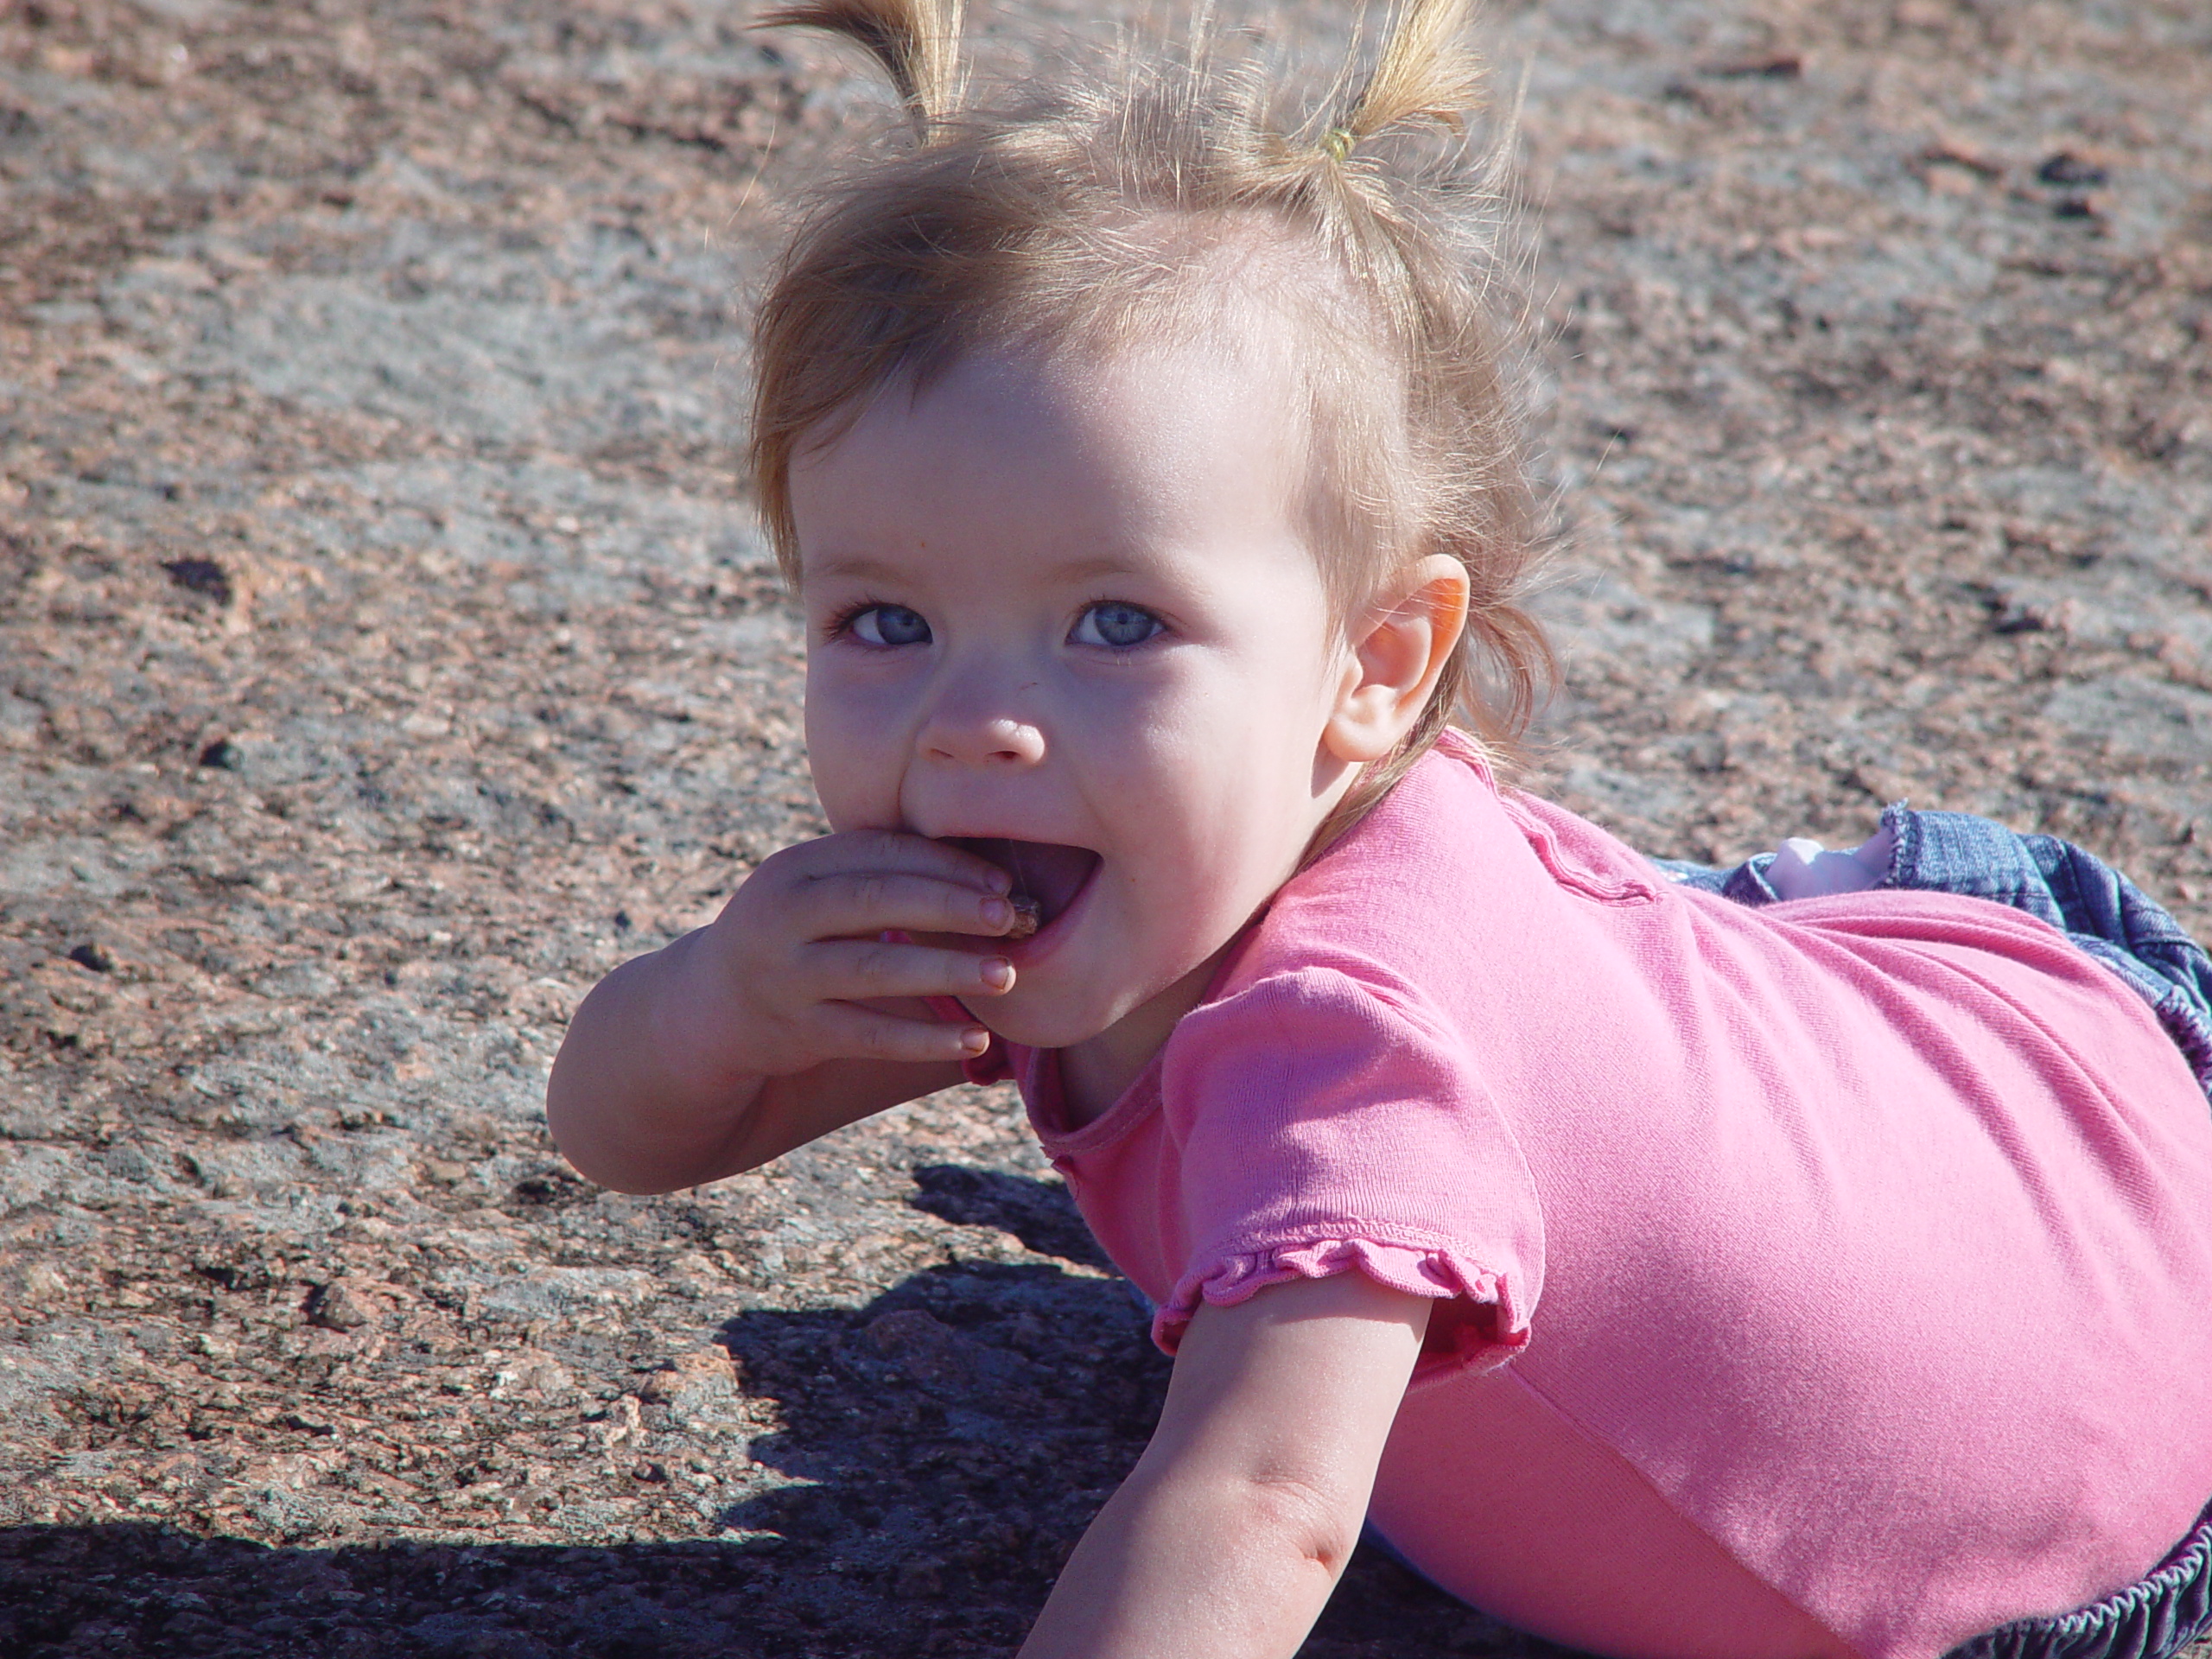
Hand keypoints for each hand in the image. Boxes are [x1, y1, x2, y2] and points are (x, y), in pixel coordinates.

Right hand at [681, 827, 1025, 1078]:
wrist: (709, 1009)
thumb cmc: (792, 936)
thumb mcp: (812, 892)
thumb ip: (872, 876)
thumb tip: (982, 877)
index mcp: (794, 867)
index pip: (879, 853)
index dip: (944, 864)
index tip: (1000, 882)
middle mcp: (782, 915)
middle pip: (878, 901)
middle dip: (951, 907)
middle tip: (1011, 917)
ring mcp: (786, 976)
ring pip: (877, 970)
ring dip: (948, 970)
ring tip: (1006, 975)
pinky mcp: (797, 1032)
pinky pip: (872, 1035)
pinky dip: (926, 1039)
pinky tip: (974, 1039)